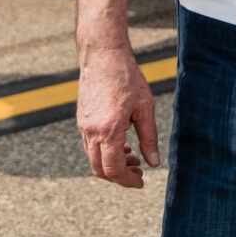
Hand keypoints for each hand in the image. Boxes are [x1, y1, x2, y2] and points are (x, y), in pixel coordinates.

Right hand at [77, 41, 161, 187]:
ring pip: (93, 159)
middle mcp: (91, 131)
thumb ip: (149, 138)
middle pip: (100, 169)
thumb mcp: (145, 108)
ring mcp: (83, 126)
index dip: (127, 181)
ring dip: (112, 164)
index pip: (113, 170)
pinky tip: (122, 144)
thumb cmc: (128, 78)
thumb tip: (153, 163)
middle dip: (119, 176)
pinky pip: (90, 146)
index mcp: (108, 130)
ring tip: (133, 158)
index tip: (141, 182)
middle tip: (139, 172)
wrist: (103, 55)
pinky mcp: (82, 120)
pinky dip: (105, 152)